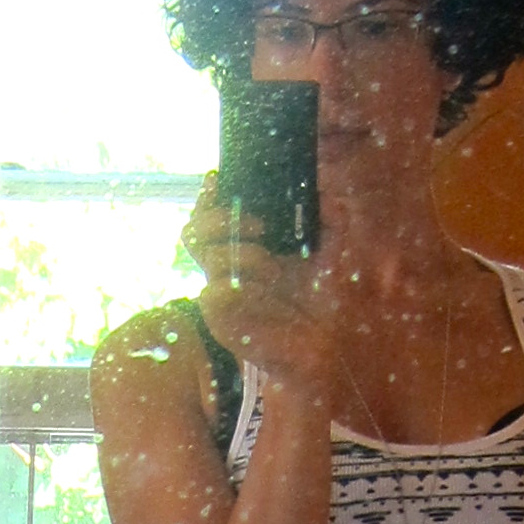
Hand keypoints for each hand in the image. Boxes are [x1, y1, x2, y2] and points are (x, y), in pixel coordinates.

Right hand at [181, 177, 334, 401]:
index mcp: (241, 246)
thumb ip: (328, 214)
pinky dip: (238, 283)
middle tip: (260, 225)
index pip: (208, 214)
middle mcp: (225, 267)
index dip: (208, 195)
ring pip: (206, 256)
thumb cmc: (319, 298)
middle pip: (192, 230)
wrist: (321, 343)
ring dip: (243, 253)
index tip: (219, 179)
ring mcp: (219, 293)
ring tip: (272, 266)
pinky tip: (264, 287)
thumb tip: (323, 182)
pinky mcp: (219, 318)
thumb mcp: (331, 248)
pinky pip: (213, 291)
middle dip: (219, 217)